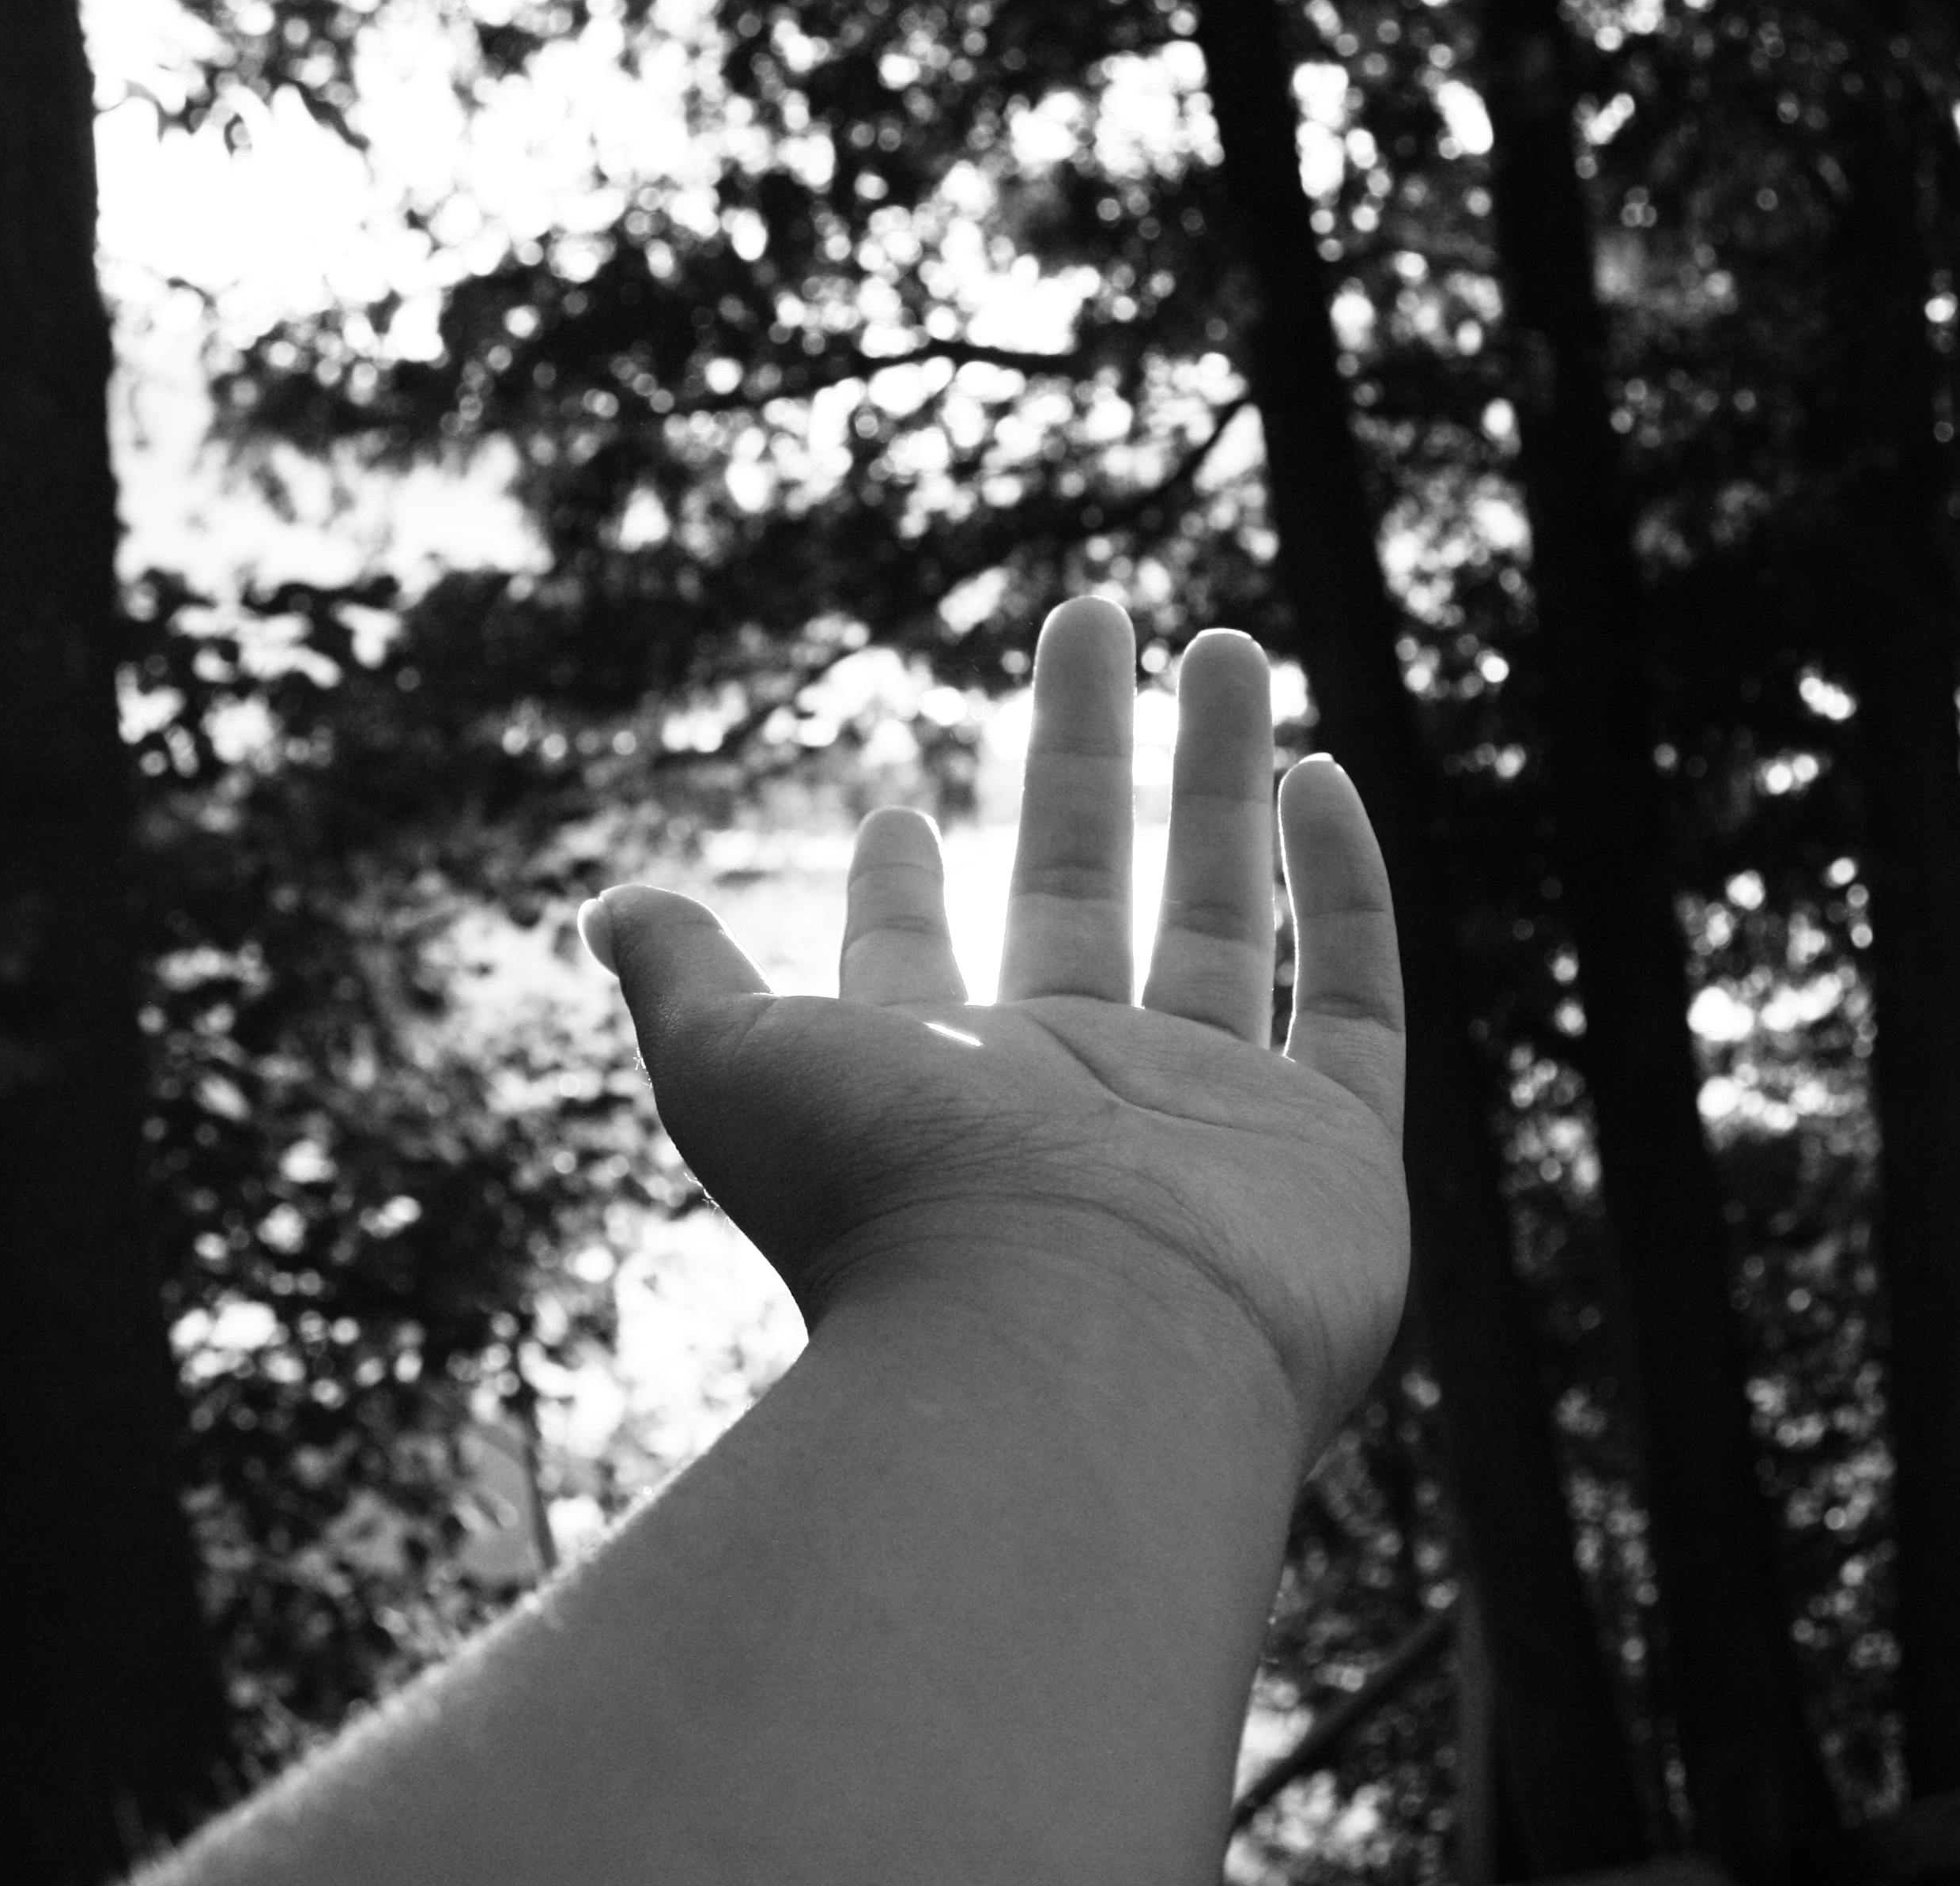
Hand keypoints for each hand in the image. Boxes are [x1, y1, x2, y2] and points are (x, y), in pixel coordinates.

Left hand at [579, 597, 1409, 1452]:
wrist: (1076, 1346)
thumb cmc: (894, 1206)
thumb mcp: (738, 1072)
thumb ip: (683, 981)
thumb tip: (607, 906)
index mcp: (940, 1091)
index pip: (918, 967)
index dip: (901, 892)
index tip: (901, 806)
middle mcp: (1077, 1101)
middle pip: (1087, 889)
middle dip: (1087, 751)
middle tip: (1092, 613)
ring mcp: (1212, 1125)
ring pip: (1226, 913)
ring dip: (1221, 776)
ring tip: (1224, 640)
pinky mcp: (1332, 1149)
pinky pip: (1352, 994)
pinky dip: (1344, 886)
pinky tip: (1322, 774)